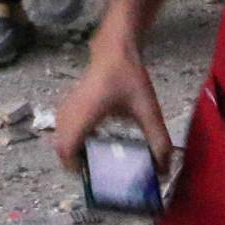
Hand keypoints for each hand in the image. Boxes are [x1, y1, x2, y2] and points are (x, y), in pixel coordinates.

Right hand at [54, 29, 173, 177]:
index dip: (74, 168)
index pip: (66, 149)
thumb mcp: (148, 109)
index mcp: (85, 115)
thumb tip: (163, 169)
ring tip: (96, 156)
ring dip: (73, 151)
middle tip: (97, 169)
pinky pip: (63, 128)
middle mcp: (70, 112)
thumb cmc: (129, 77)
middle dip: (75, 163)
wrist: (116, 49)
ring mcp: (66, 107)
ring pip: (60, 138)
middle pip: (60, 148)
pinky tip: (93, 139)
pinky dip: (73, 139)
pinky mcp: (68, 104)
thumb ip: (158, 139)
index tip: (92, 175)